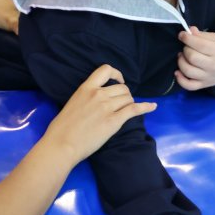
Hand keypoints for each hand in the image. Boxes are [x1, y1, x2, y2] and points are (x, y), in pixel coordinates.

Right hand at [40, 65, 155, 165]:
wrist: (62, 144)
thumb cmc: (61, 128)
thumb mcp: (72, 103)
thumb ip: (85, 98)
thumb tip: (93, 102)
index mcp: (86, 88)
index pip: (105, 70)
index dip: (116, 74)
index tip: (119, 81)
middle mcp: (98, 94)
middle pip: (122, 88)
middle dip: (124, 95)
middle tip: (121, 104)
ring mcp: (107, 107)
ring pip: (128, 98)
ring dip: (130, 103)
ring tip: (127, 110)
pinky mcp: (114, 121)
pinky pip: (134, 110)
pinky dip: (146, 107)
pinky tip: (153, 107)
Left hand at [175, 27, 214, 90]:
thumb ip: (202, 35)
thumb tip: (190, 30)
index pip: (199, 44)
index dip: (187, 38)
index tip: (182, 35)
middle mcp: (212, 65)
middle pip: (192, 57)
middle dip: (185, 49)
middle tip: (187, 47)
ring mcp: (207, 77)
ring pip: (188, 71)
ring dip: (181, 62)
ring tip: (182, 57)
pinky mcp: (202, 85)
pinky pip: (189, 86)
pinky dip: (180, 80)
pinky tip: (177, 72)